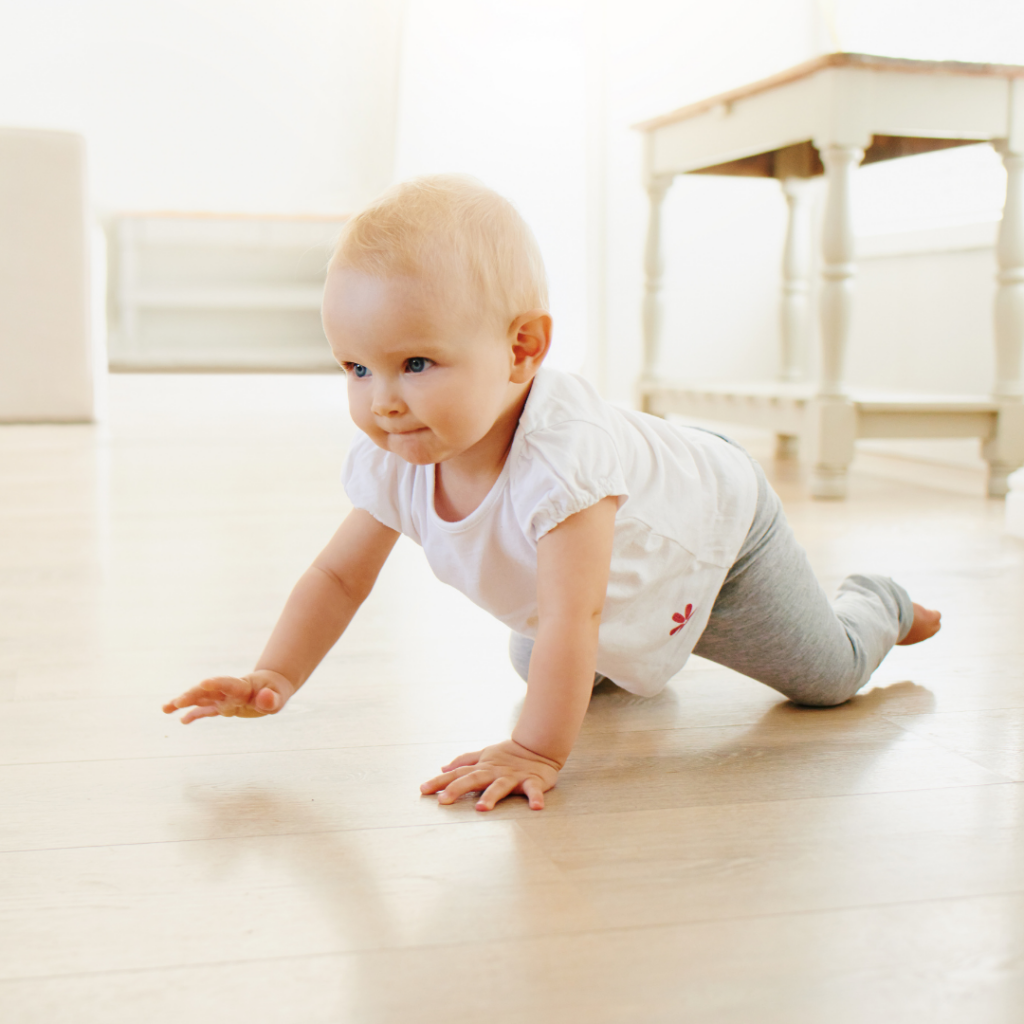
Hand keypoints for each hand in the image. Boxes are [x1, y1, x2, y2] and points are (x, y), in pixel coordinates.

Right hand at [161, 670, 295, 723]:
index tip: (204, 683)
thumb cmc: (276, 692)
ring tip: (165, 708)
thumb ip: (272, 699)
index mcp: (242, 687)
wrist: (271, 687)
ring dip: (184, 702)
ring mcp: (223, 699)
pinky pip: (205, 710)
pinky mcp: (222, 706)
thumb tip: (266, 698)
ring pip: (201, 699)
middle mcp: (229, 691)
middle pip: (208, 692)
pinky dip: (194, 714)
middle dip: (192, 695)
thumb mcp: (279, 697)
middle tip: (177, 701)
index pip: (228, 684)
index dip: (217, 683)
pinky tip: (182, 720)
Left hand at [420, 739, 560, 810]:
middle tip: (442, 801)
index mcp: (483, 767)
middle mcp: (494, 772)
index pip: (457, 774)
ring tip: (481, 808)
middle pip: (473, 780)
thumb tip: (443, 768)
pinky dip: (536, 798)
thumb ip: (464, 762)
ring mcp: (513, 777)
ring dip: (491, 796)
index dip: (440, 782)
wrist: (539, 746)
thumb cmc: (510, 754)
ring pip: (500, 787)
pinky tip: (536, 807)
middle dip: (457, 789)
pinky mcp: (532, 781)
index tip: (423, 790)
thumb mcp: (485, 755)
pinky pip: (534, 791)